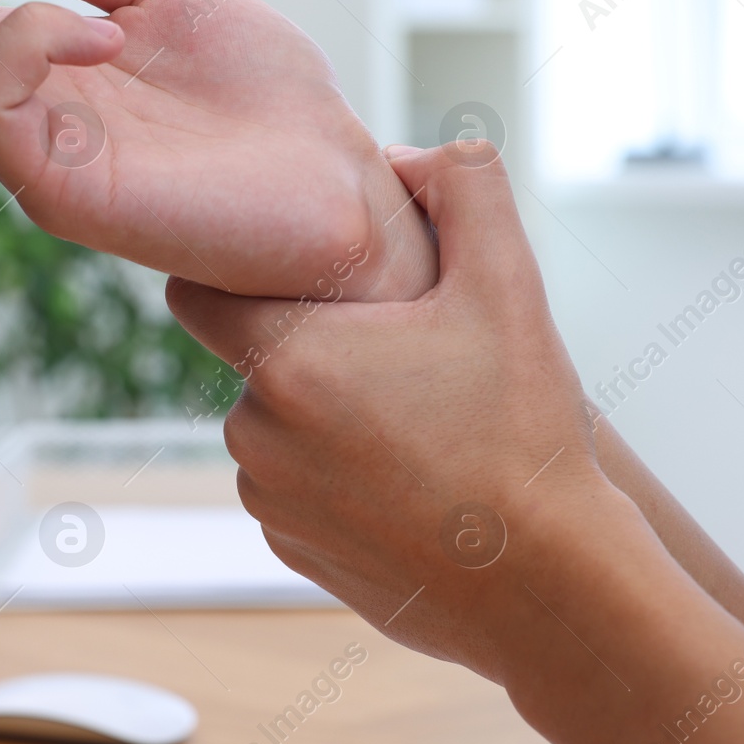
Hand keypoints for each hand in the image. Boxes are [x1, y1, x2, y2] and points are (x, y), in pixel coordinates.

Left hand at [166, 141, 647, 683]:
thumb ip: (464, 184)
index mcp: (289, 360)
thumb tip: (403, 156)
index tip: (292, 276)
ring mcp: (271, 504)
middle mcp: (256, 435)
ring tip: (418, 428)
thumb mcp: (511, 284)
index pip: (195, 292)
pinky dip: (336, 480)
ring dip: (326, 416)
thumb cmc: (524, 432)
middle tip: (404, 357)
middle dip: (313, 348)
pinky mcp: (293, 554)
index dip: (235, 272)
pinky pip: (295, 492)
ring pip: (276, 428)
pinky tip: (412, 485)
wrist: (548, 587)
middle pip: (254, 360)